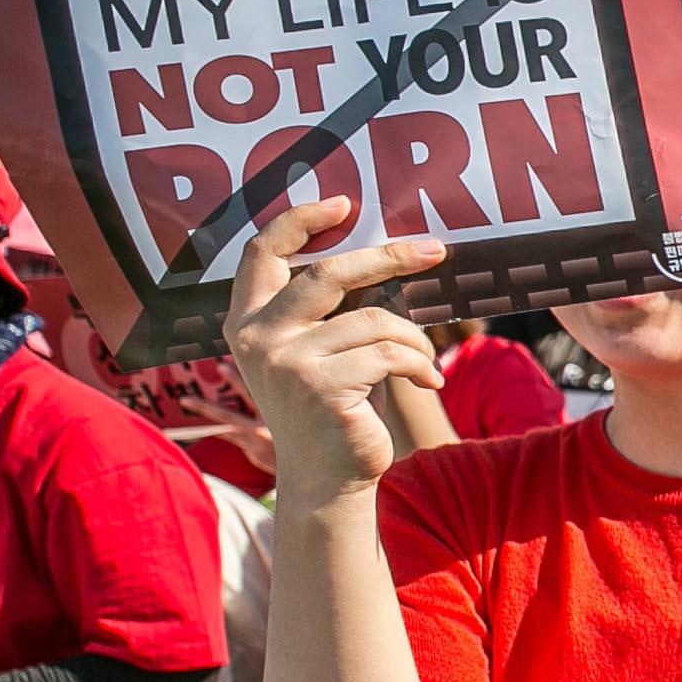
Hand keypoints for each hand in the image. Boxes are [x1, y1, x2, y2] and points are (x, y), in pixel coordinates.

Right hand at [222, 201, 446, 498]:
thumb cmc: (335, 407)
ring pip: (375, 320)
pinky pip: (390, 353)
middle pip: (329, 273)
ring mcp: (285, 361)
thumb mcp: (319, 351)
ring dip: (414, 339)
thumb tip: (379, 249)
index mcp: (247, 321)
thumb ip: (325, 308)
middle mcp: (256, 337)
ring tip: (423, 363)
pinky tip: (426, 382)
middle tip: (434, 249)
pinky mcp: (320, 386)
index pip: (262, 253)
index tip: (343, 202)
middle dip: (389, 257)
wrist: (328, 478)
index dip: (297, 220)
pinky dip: (419, 364)